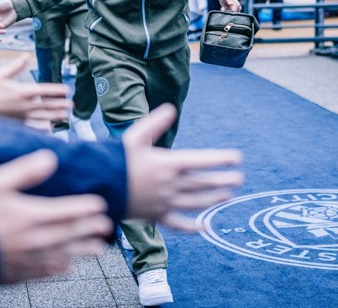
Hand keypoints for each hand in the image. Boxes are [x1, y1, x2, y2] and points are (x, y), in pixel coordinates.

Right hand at [0, 54, 72, 120]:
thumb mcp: (2, 74)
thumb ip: (16, 66)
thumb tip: (26, 55)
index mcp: (22, 91)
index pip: (44, 90)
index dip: (57, 91)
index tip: (67, 90)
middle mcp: (24, 105)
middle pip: (47, 105)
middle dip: (60, 105)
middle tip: (72, 105)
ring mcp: (21, 115)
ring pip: (42, 117)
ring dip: (55, 115)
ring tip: (65, 116)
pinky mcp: (17, 123)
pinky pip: (33, 126)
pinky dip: (42, 127)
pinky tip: (50, 128)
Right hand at [0, 150, 112, 282]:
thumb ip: (24, 171)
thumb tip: (50, 158)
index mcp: (30, 216)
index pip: (66, 211)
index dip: (85, 208)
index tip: (100, 205)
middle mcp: (33, 240)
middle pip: (69, 234)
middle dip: (89, 229)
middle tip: (106, 226)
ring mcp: (25, 259)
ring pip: (61, 255)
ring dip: (82, 251)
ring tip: (98, 249)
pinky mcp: (15, 273)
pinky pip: (43, 272)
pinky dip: (59, 268)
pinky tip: (66, 267)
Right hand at [122, 105, 242, 229]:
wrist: (98, 186)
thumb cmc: (116, 159)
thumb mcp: (135, 136)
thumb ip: (155, 122)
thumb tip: (171, 109)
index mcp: (167, 164)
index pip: (201, 161)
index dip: (220, 159)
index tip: (237, 158)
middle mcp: (169, 185)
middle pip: (202, 183)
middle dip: (222, 180)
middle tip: (240, 179)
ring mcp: (164, 202)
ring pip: (195, 202)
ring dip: (213, 199)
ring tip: (227, 196)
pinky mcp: (156, 216)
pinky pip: (178, 224)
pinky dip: (192, 228)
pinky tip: (206, 227)